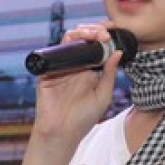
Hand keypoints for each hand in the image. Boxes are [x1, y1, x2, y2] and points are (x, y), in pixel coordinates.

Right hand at [32, 22, 123, 145]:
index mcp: (89, 70)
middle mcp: (75, 66)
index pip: (96, 46)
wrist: (62, 134)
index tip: (114, 30)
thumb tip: (118, 52)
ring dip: (81, 32)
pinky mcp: (47, 71)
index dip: (104, 35)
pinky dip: (66, 43)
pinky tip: (77, 42)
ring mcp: (60, 67)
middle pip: (83, 39)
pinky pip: (54, 51)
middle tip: (105, 33)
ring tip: (94, 35)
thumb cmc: (83, 119)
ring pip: (68, 40)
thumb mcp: (103, 96)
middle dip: (94, 30)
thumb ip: (109, 74)